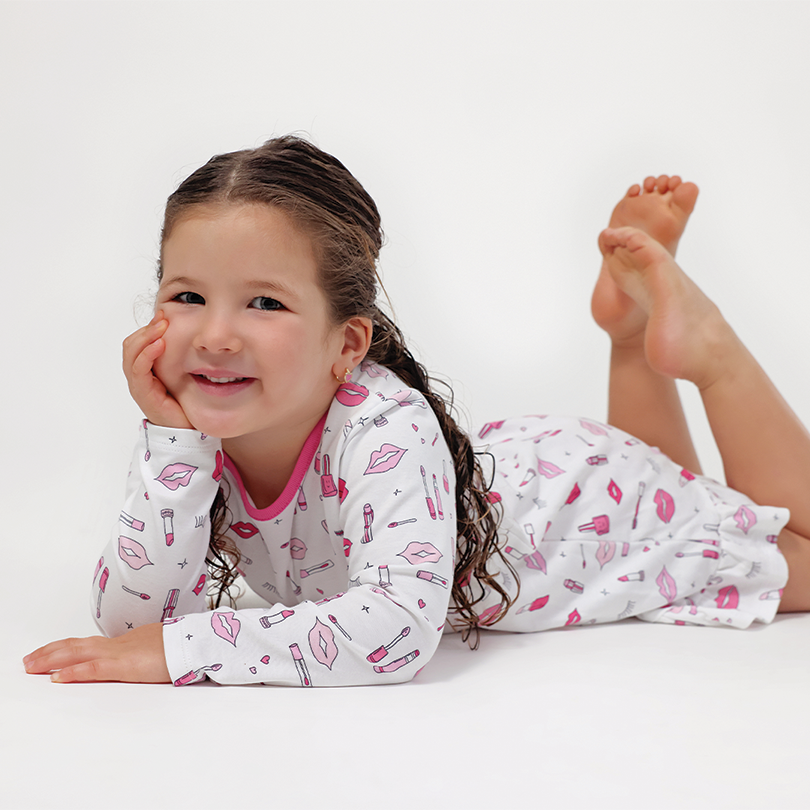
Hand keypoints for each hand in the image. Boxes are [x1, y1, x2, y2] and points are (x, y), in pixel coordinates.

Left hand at [23, 623, 171, 683]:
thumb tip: (139, 658)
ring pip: (77, 653)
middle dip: (49, 652)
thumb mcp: (156, 649)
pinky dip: (73, 672)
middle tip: (28, 660)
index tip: (47, 653)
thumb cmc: (180, 647)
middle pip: (75, 645)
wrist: (194, 642)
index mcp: (123, 642)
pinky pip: (93, 669)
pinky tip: (57, 677)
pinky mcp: (125, 666)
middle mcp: (116, 644)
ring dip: (51, 659)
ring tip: (32, 666)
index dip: (64, 647)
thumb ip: (141, 653)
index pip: (87, 643)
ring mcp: (119, 653)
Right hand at [123, 311, 193, 428]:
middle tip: (162, 318)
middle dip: (146, 329)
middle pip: (130, 345)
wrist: (186, 429)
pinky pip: (138, 370)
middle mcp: (139, 376)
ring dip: (146, 337)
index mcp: (146, 370)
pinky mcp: (144, 394)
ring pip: (131, 354)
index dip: (148, 327)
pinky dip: (147, 354)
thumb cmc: (185, 402)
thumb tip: (188, 333)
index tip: (163, 314)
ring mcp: (139, 385)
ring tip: (160, 327)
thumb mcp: (182, 373)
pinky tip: (159, 345)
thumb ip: (180, 356)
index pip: (138, 342)